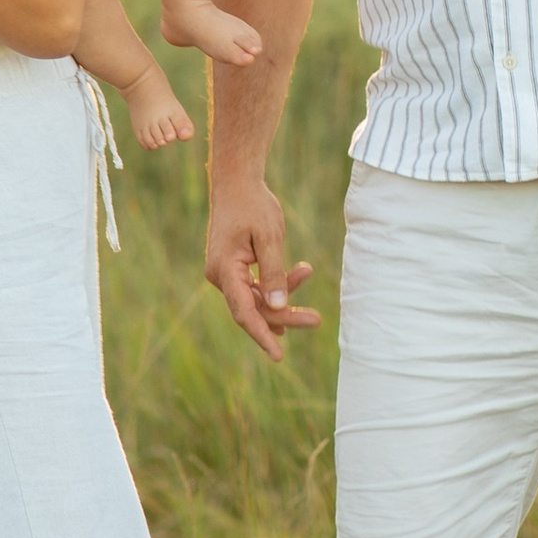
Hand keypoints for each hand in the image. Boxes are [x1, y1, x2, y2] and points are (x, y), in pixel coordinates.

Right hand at [205, 183, 316, 365]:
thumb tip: (279, 308)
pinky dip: (278, 283)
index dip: (262, 335)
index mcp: (224, 271)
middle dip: (285, 317)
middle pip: (254, 309)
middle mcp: (221, 276)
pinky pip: (257, 286)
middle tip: (316, 320)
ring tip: (312, 294)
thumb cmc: (253, 206)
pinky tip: (302, 273)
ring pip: (258, 299)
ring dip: (285, 299)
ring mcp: (227, 274)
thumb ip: (273, 273)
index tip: (278, 355)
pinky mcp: (235, 268)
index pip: (244, 312)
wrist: (237, 182)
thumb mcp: (269, 238)